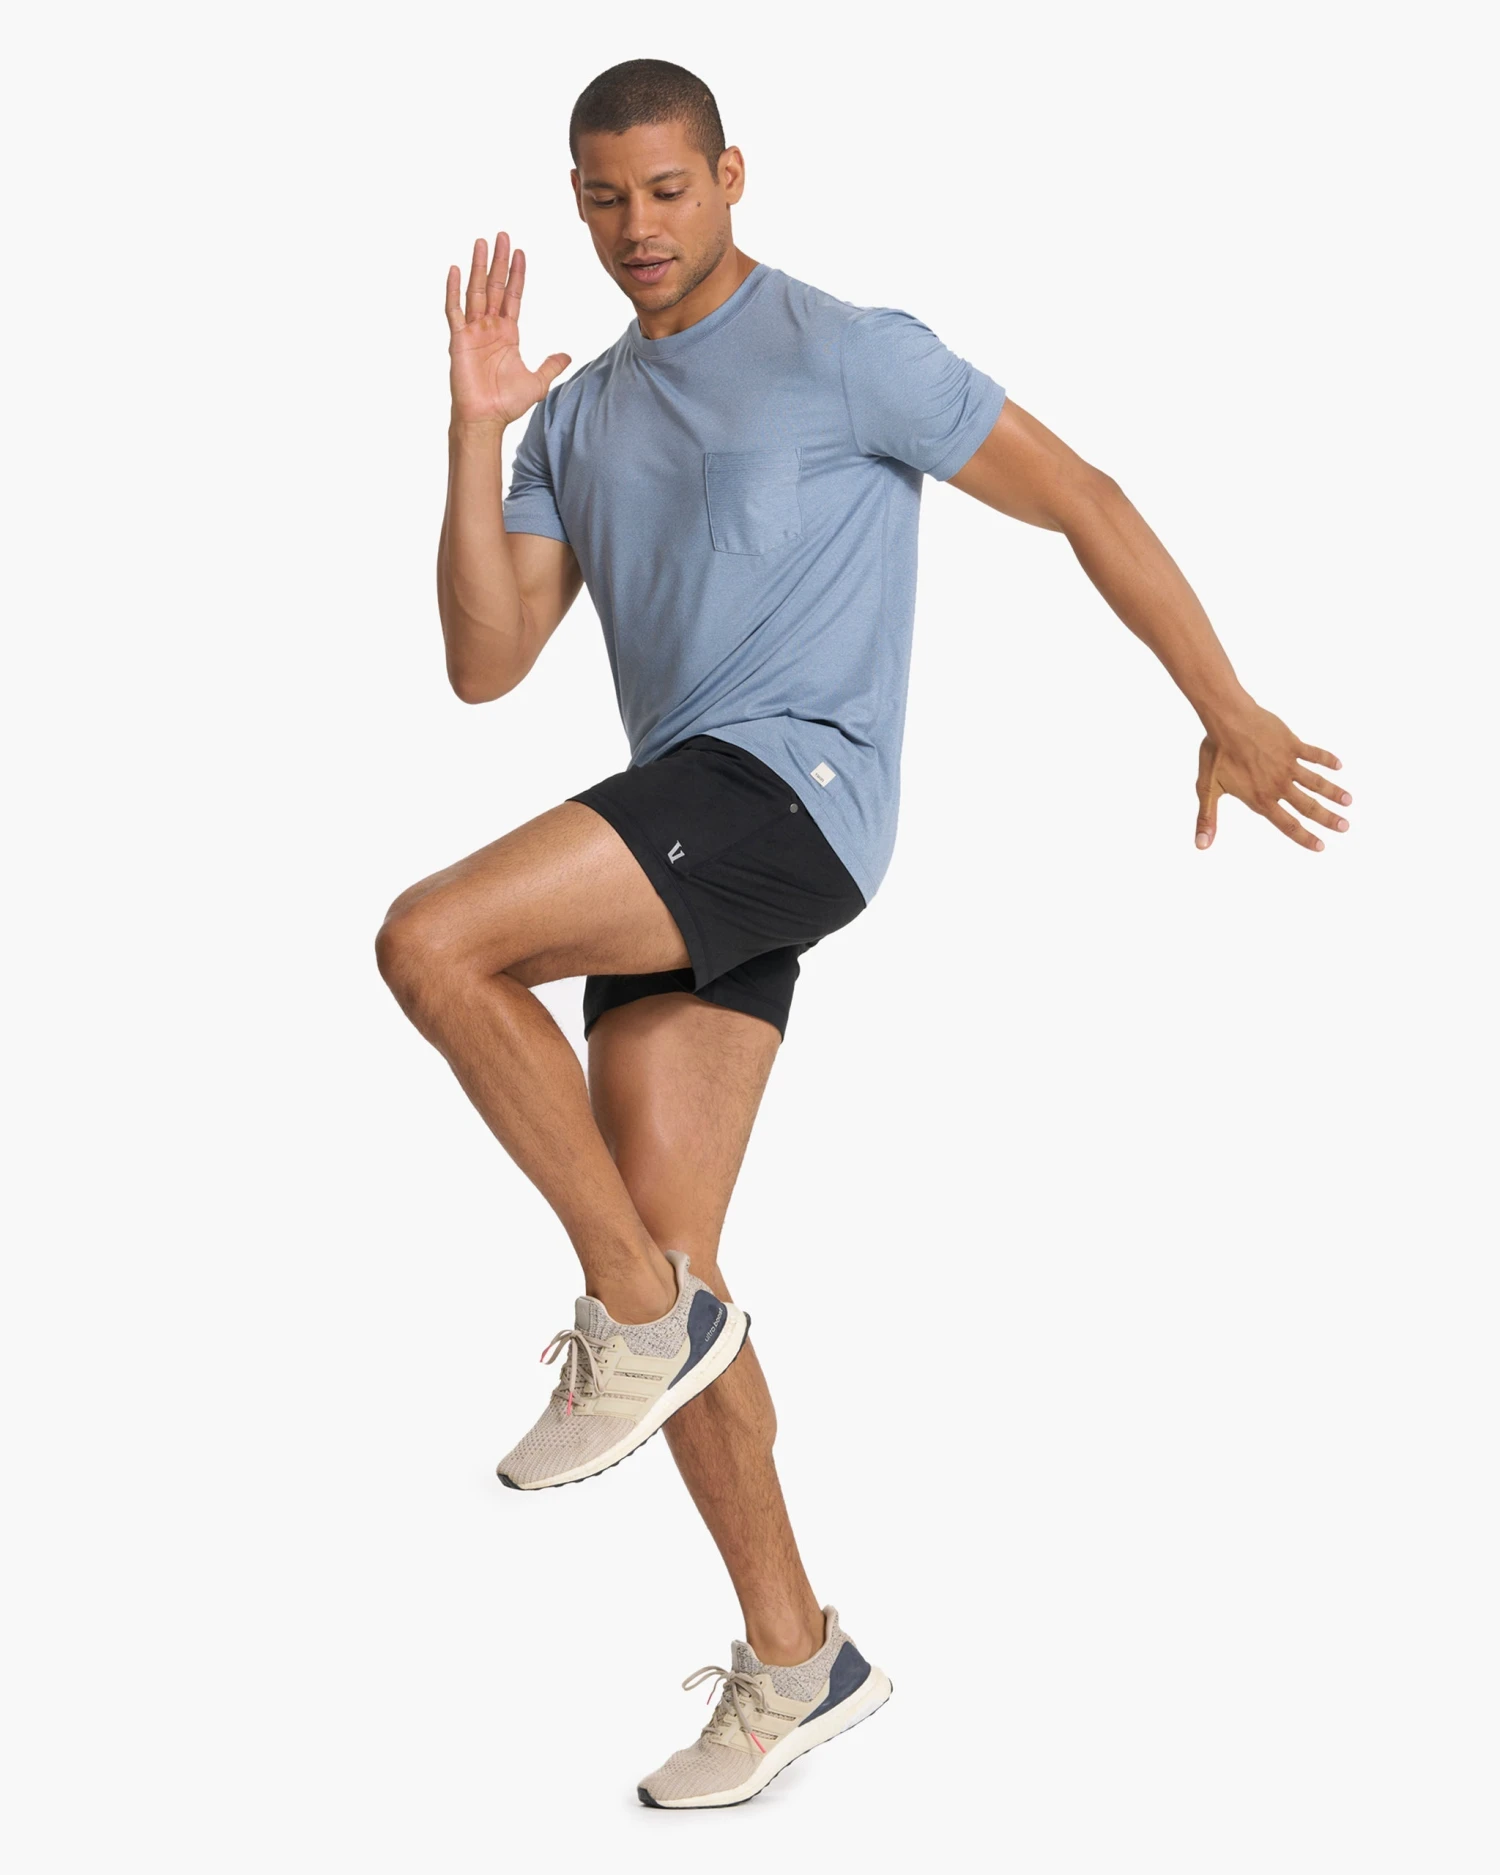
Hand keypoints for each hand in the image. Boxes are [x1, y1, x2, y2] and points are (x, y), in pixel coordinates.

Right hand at [445, 232, 570, 426]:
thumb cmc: (507, 403)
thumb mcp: (537, 382)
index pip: (513, 295)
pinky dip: (453, 290)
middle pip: (495, 286)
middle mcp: (489, 327)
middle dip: (499, 261)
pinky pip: (454, 310)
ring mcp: (472, 331)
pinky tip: (455, 269)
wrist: (486, 419)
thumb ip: (551, 365)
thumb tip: (566, 355)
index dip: (517, 275)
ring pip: (476, 290)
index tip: (520, 253)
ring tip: (482, 242)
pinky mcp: (458, 340)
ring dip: (479, 266)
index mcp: (507, 333)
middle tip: (502, 235)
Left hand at [1194, 704, 1351, 851]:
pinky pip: (1314, 754)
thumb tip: (1200, 845)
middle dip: (1328, 818)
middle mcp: (1278, 784)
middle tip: (1345, 827)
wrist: (1228, 718)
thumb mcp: (1208, 788)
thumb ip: (1207, 818)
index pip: (1287, 824)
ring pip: (1316, 782)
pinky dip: (1327, 759)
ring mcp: (1288, 764)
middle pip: (1308, 807)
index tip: (1321, 846)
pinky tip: (1339, 765)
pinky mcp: (1292, 744)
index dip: (1305, 837)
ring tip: (1349, 801)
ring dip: (1333, 792)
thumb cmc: (1216, 752)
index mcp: (1260, 798)